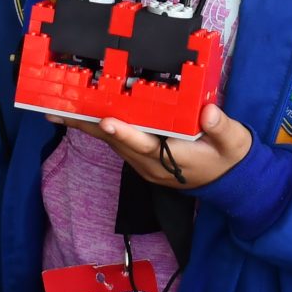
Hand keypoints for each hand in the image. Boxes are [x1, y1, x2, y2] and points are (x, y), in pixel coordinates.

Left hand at [66, 102, 252, 190]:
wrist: (231, 181)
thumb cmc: (230, 158)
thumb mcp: (233, 142)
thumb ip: (221, 127)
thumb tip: (209, 112)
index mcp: (172, 159)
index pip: (145, 144)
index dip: (125, 133)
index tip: (107, 120)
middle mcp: (151, 164)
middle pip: (115, 142)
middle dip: (87, 126)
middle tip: (57, 112)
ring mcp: (145, 163)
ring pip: (112, 142)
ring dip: (87, 127)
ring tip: (60, 110)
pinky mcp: (144, 158)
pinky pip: (118, 143)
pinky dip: (100, 128)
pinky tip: (84, 116)